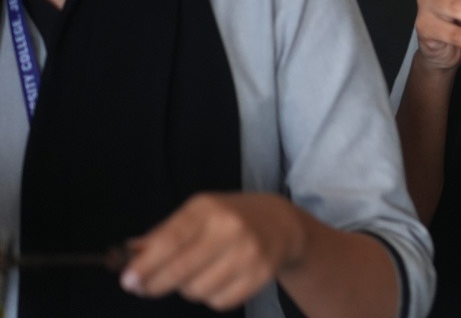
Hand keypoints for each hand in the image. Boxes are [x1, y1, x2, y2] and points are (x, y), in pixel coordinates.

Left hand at [120, 193, 303, 310]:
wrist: (281, 223)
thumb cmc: (229, 217)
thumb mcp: (198, 213)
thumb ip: (163, 234)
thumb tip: (128, 254)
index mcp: (209, 210)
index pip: (171, 240)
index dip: (146, 265)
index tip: (128, 281)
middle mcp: (231, 229)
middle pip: (181, 271)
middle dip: (156, 284)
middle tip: (145, 287)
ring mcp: (248, 253)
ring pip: (197, 291)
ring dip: (187, 289)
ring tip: (195, 274)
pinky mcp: (261, 275)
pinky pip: (219, 302)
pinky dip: (211, 297)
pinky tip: (218, 280)